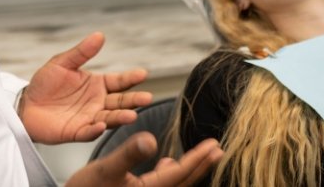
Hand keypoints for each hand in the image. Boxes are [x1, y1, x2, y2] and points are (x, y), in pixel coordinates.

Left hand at [19, 32, 152, 143]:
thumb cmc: (46, 83)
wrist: (26, 104)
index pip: (119, 81)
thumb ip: (82, 52)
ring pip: (109, 117)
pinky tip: (101, 125)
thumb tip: (99, 35)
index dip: (131, 78)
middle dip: (134, 100)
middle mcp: (97, 101)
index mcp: (97, 84)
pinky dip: (95, 130)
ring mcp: (88, 117)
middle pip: (120, 101)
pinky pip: (87, 132)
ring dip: (120, 117)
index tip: (143, 74)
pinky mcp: (75, 131)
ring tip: (131, 115)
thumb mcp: (63, 62)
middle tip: (146, 98)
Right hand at [66, 132, 222, 186]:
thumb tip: (152, 139)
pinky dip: (171, 174)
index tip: (215, 145)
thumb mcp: (105, 169)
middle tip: (217, 149)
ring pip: (174, 185)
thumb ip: (129, 153)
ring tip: (201, 156)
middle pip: (182, 182)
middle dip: (201, 165)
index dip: (198, 159)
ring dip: (189, 170)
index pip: (179, 174)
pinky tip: (167, 164)